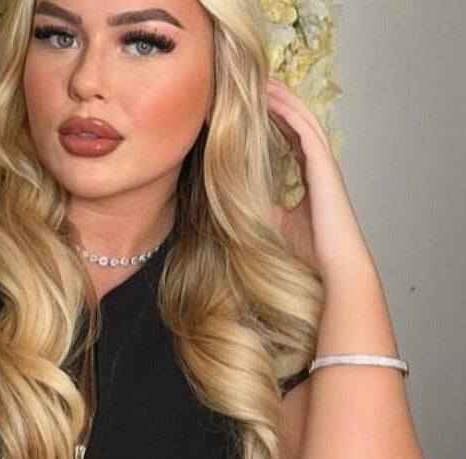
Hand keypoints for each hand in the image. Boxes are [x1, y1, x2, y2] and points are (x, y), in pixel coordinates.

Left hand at [266, 77, 374, 283]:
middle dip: (281, 100)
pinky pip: (306, 131)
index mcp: (311, 176)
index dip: (277, 119)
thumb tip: (237, 198)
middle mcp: (320, 165)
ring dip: (283, 99)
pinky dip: (289, 113)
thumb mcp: (275, 222)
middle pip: (300, 121)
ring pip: (304, 119)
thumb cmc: (310, 251)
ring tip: (264, 81)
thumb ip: (262, 205)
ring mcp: (324, 164)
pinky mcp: (324, 167)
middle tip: (259, 82)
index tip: (258, 106)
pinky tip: (272, 100)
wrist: (333, 265)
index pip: (293, 138)